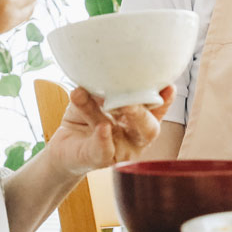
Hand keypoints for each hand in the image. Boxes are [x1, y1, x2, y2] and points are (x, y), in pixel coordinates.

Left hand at [43, 85, 174, 177]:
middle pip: (149, 127)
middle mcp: (134, 136)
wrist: (62, 145)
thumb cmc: (84, 117)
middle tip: (132, 98)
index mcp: (137, 118)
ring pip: (122, 133)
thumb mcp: (93, 97)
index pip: (156, 109)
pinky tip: (102, 128)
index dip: (165, 100)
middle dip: (143, 112)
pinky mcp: (99, 159)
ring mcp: (120, 150)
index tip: (169, 86)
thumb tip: (103, 72)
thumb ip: (101, 88)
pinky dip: (104, 139)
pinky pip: (104, 151)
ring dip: (112, 115)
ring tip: (107, 103)